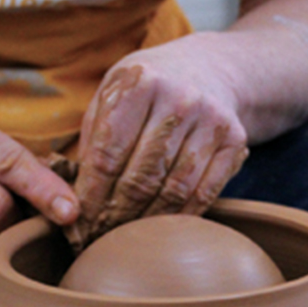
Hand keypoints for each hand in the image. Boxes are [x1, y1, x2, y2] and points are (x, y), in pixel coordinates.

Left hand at [68, 36, 248, 248]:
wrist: (208, 70)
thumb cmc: (149, 89)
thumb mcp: (113, 92)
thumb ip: (93, 135)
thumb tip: (73, 192)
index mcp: (140, 82)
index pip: (107, 153)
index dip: (91, 194)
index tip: (79, 221)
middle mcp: (180, 99)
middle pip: (141, 177)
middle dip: (115, 215)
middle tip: (99, 237)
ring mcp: (211, 121)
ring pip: (174, 190)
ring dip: (146, 222)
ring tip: (126, 236)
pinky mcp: (234, 142)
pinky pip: (205, 193)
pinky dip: (181, 217)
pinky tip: (161, 229)